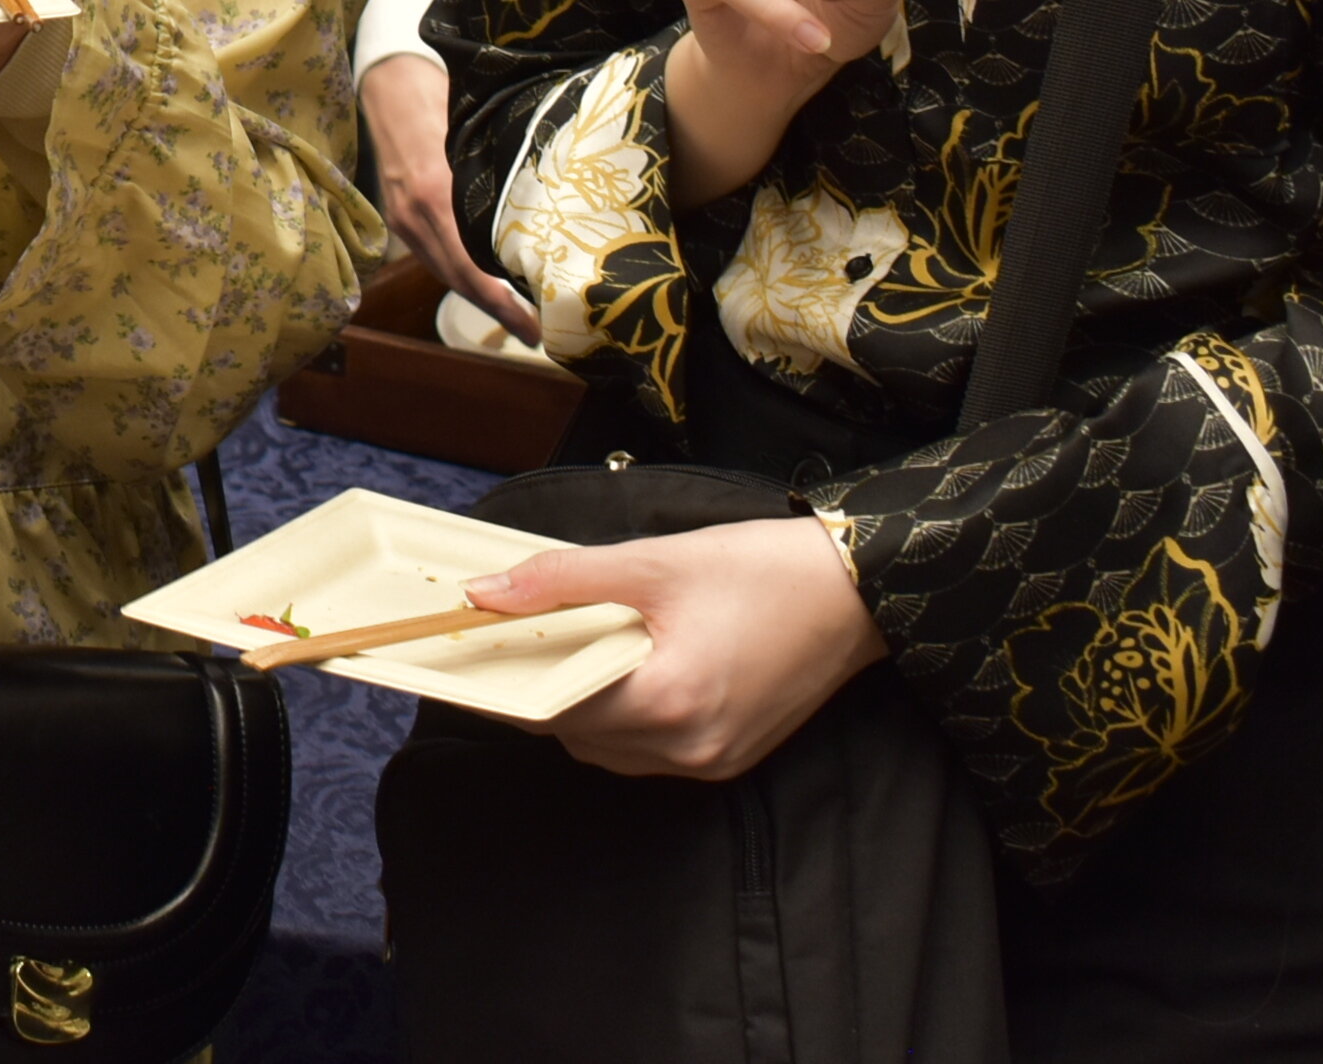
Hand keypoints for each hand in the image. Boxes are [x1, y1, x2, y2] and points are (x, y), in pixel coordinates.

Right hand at [358, 50, 537, 341]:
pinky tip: (485, 279)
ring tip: (516, 315)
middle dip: (495, 310)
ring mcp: (401, 218)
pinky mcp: (397, 216)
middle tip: (534, 332)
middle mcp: (415, 215)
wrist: (391, 86)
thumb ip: (501, 178)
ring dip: (477, 295)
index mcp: (437, 195)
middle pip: (456, 279)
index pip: (470, 268)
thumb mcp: (478, 136)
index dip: (500, 304)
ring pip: (442, 271)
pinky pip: (432, 255)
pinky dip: (459, 272)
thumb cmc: (443, 100)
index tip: (531, 327)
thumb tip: (548, 217)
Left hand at [467, 516, 886, 780]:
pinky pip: (649, 750)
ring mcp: (712, 761)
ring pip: (609, 747)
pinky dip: (623, 714)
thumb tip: (484, 595)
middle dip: (541, 686)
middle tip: (518, 635)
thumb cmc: (761, 570)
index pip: (552, 708)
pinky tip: (624, 667)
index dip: (504, 679)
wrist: (854, 592)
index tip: (467, 651)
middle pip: (575, 732)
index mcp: (668, 701)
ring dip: (580, 704)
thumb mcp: (651, 561)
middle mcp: (689, 748)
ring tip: (574, 644)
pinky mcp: (729, 758)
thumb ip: (561, 579)